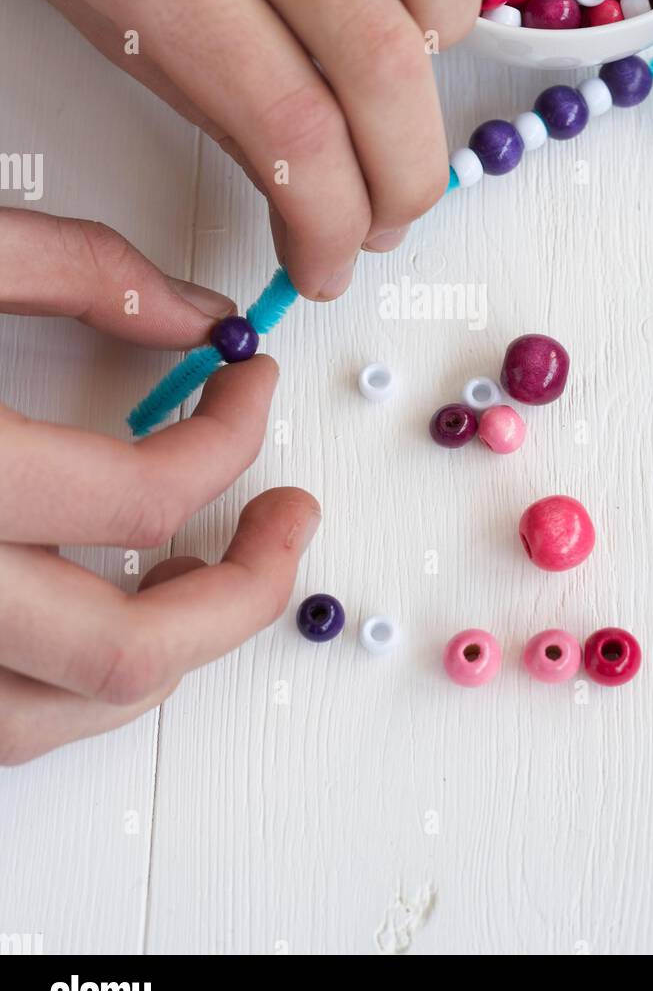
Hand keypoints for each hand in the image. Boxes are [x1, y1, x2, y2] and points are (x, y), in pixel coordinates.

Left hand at [0, 0, 492, 298]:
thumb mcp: (112, 23)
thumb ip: (228, 114)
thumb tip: (320, 204)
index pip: (291, 128)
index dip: (332, 222)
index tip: (332, 259)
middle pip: (380, 57)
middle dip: (406, 173)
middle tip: (391, 207)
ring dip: (443, 35)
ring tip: (404, 66)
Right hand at [0, 210, 319, 763]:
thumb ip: (72, 271)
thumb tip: (199, 316)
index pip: (148, 493)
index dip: (233, 434)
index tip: (254, 389)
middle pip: (128, 650)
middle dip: (241, 591)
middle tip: (287, 525)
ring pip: (62, 714)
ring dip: (162, 655)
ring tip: (200, 578)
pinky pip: (8, 718)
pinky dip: (77, 680)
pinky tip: (99, 609)